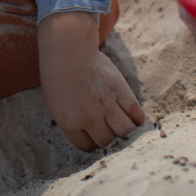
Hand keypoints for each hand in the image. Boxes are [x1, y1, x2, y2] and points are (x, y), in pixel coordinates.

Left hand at [38, 11, 145, 150]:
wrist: (67, 49)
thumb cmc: (61, 77)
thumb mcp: (57, 104)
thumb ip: (74, 125)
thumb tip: (97, 143)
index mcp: (68, 121)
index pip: (87, 147)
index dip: (92, 140)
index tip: (93, 133)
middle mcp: (87, 115)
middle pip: (107, 140)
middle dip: (108, 135)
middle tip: (106, 124)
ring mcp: (104, 102)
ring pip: (125, 131)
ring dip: (125, 129)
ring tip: (121, 121)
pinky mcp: (120, 89)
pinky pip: (137, 114)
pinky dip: (138, 119)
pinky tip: (132, 115)